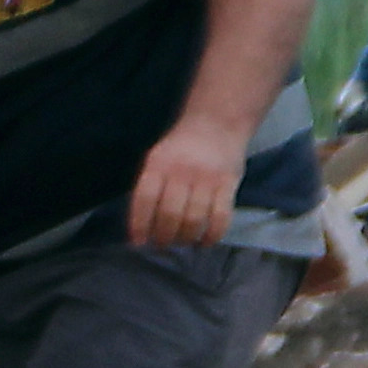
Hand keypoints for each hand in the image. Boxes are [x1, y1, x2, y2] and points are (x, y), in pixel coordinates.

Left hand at [129, 116, 246, 248]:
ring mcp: (207, 178)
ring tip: (182, 242)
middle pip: (170, 214)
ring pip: (194, 219)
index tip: (139, 243)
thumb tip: (141, 225)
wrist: (217, 123)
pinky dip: (212, 235)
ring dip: (186, 238)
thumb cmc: (181, 147)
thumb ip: (150, 186)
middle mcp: (181, 171)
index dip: (139, 224)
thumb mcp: (157, 158)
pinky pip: (220, 217)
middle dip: (164, 236)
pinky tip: (205, 241)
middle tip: (163, 244)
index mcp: (158, 165)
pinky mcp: (228, 184)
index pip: (144, 199)